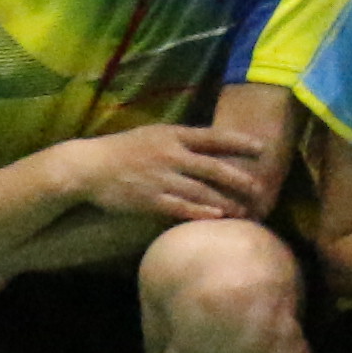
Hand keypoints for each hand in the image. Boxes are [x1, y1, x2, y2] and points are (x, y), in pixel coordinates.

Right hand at [63, 121, 277, 227]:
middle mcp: (170, 155)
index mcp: (173, 135)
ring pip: (201, 190)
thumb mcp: (154, 135)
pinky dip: (200, 212)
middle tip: (260, 188)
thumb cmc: (124, 149)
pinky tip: (216, 217)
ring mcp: (160, 178)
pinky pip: (180, 207)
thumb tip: (211, 144)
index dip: (239, 142)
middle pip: (213, 167)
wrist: (89, 167)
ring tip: (244, 209)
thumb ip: (181, 139)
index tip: (262, 147)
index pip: (212, 137)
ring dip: (224, 201)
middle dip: (239, 178)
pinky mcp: (149, 199)